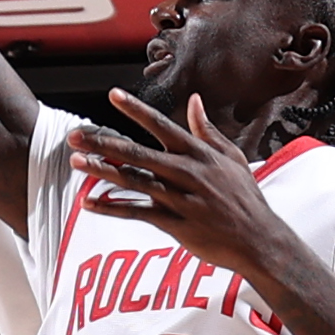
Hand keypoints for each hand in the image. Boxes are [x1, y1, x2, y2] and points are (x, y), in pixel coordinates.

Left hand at [72, 89, 304, 284]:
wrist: (260, 239)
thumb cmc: (246, 198)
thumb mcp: (231, 158)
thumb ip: (207, 130)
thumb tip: (194, 100)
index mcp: (198, 153)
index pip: (161, 125)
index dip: (136, 110)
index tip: (113, 95)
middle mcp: (187, 172)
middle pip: (138, 152)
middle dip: (103, 142)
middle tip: (74, 135)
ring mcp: (180, 198)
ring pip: (134, 181)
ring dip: (102, 171)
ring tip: (75, 162)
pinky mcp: (176, 224)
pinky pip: (137, 213)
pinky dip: (112, 208)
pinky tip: (89, 204)